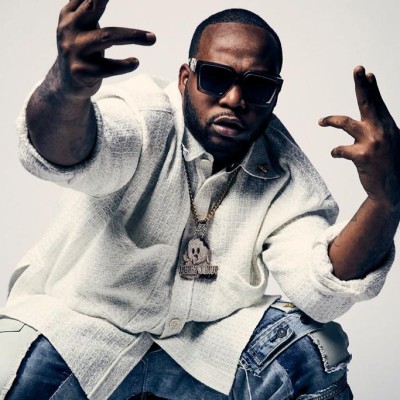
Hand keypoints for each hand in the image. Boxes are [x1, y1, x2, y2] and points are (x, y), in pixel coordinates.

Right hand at [56, 0, 155, 98]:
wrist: (66, 85)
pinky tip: (135, 62)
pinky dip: (125, 65)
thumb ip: (87, 7)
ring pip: (107, 37)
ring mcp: (74, 50)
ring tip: (152, 38)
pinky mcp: (81, 71)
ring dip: (132, 36)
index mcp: (69, 15)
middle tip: (137, 8)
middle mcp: (69, 29)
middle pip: (93, 7)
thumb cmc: (80, 50)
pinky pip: (109, 68)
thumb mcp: (79, 26)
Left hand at [319, 66, 399, 210]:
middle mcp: (382, 131)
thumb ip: (379, 128)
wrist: (393, 190)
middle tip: (357, 68)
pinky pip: (341, 150)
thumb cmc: (390, 165)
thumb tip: (369, 116)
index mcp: (388, 126)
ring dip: (331, 120)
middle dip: (361, 85)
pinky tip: (334, 153)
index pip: (378, 103)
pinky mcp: (363, 156)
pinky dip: (336, 151)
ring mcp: (373, 143)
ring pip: (347, 123)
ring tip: (321, 121)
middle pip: (368, 102)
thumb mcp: (390, 142)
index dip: (371, 87)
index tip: (365, 73)